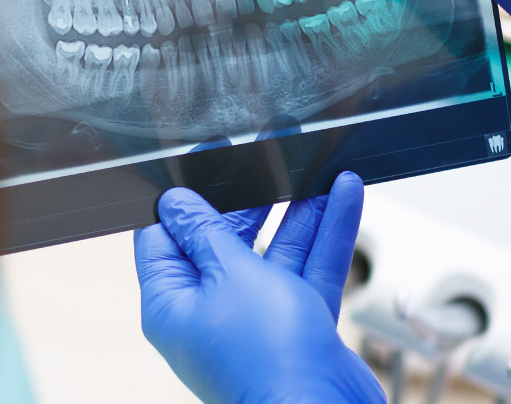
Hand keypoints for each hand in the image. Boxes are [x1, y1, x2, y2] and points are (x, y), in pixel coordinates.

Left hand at [135, 172, 385, 403]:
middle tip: (270, 154)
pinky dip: (328, 236)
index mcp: (173, 304)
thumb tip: (176, 204)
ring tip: (318, 168)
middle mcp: (212, 313)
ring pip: (277, 253)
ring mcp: (258, 322)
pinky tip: (346, 195)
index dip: (183, 198)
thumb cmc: (266, 356)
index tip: (203, 158)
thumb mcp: (230, 275)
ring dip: (301, 211)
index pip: (164, 238)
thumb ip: (208, 233)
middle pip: (226, 241)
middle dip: (253, 199)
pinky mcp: (300, 327)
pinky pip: (310, 271)